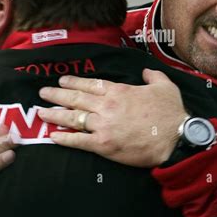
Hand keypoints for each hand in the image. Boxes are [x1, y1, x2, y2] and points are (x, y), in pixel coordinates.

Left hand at [38, 69, 187, 166]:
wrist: (174, 138)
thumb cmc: (170, 112)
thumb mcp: (165, 86)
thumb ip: (152, 76)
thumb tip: (146, 72)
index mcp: (119, 91)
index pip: (91, 85)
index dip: (74, 82)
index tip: (61, 81)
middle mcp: (107, 106)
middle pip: (76, 99)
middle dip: (57, 95)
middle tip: (43, 93)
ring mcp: (103, 126)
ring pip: (73, 118)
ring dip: (55, 114)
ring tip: (41, 112)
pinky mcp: (103, 145)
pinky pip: (79, 141)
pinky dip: (65, 138)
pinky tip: (53, 135)